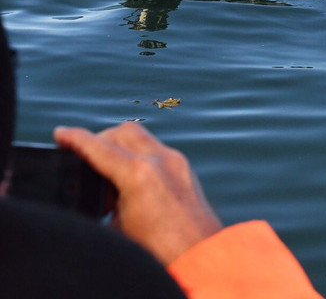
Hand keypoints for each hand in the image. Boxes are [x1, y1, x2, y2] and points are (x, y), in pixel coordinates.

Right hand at [54, 122, 222, 264]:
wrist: (200, 256)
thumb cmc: (159, 251)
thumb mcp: (116, 230)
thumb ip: (101, 206)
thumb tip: (94, 198)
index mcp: (139, 174)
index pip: (100, 148)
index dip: (75, 139)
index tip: (60, 133)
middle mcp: (161, 160)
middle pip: (123, 132)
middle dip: (100, 140)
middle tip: (82, 158)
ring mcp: (177, 162)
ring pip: (142, 138)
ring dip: (120, 147)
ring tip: (106, 178)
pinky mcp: (185, 169)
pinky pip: (156, 150)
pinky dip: (138, 156)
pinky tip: (128, 182)